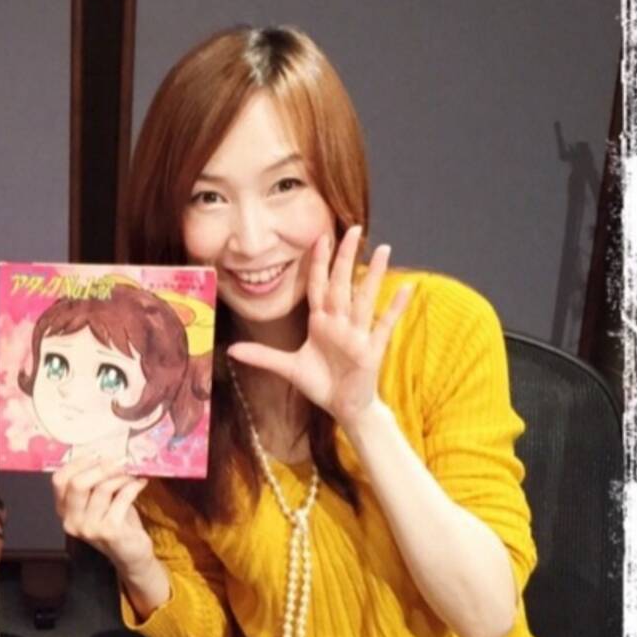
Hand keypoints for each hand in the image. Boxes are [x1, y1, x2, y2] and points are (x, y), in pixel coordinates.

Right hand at [51, 453, 152, 576]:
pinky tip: (140, 484)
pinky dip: (133, 487)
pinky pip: (122, 498)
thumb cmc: (115, 522)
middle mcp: (71, 520)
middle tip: (118, 463)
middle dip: (100, 468)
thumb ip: (94, 482)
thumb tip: (103, 454)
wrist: (130, 554)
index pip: (59, 480)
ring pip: (103, 488)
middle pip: (77, 483)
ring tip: (131, 476)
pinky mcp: (109, 531)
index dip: (78, 463)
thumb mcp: (98, 501)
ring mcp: (89, 528)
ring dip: (121, 477)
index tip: (97, 456)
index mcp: (63, 510)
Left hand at [227, 226, 412, 430]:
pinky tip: (405, 288)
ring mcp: (357, 335)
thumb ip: (262, 356)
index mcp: (321, 323)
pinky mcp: (371, 350)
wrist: (344, 407)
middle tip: (354, 229)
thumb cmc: (321, 384)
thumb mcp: (288, 368)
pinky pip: (384, 325)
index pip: (319, 286)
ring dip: (374, 275)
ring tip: (384, 248)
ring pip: (364, 299)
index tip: (320, 237)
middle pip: (343, 285)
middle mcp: (340, 323)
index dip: (319, 263)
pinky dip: (394, 308)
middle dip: (346, 258)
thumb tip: (231, 350)